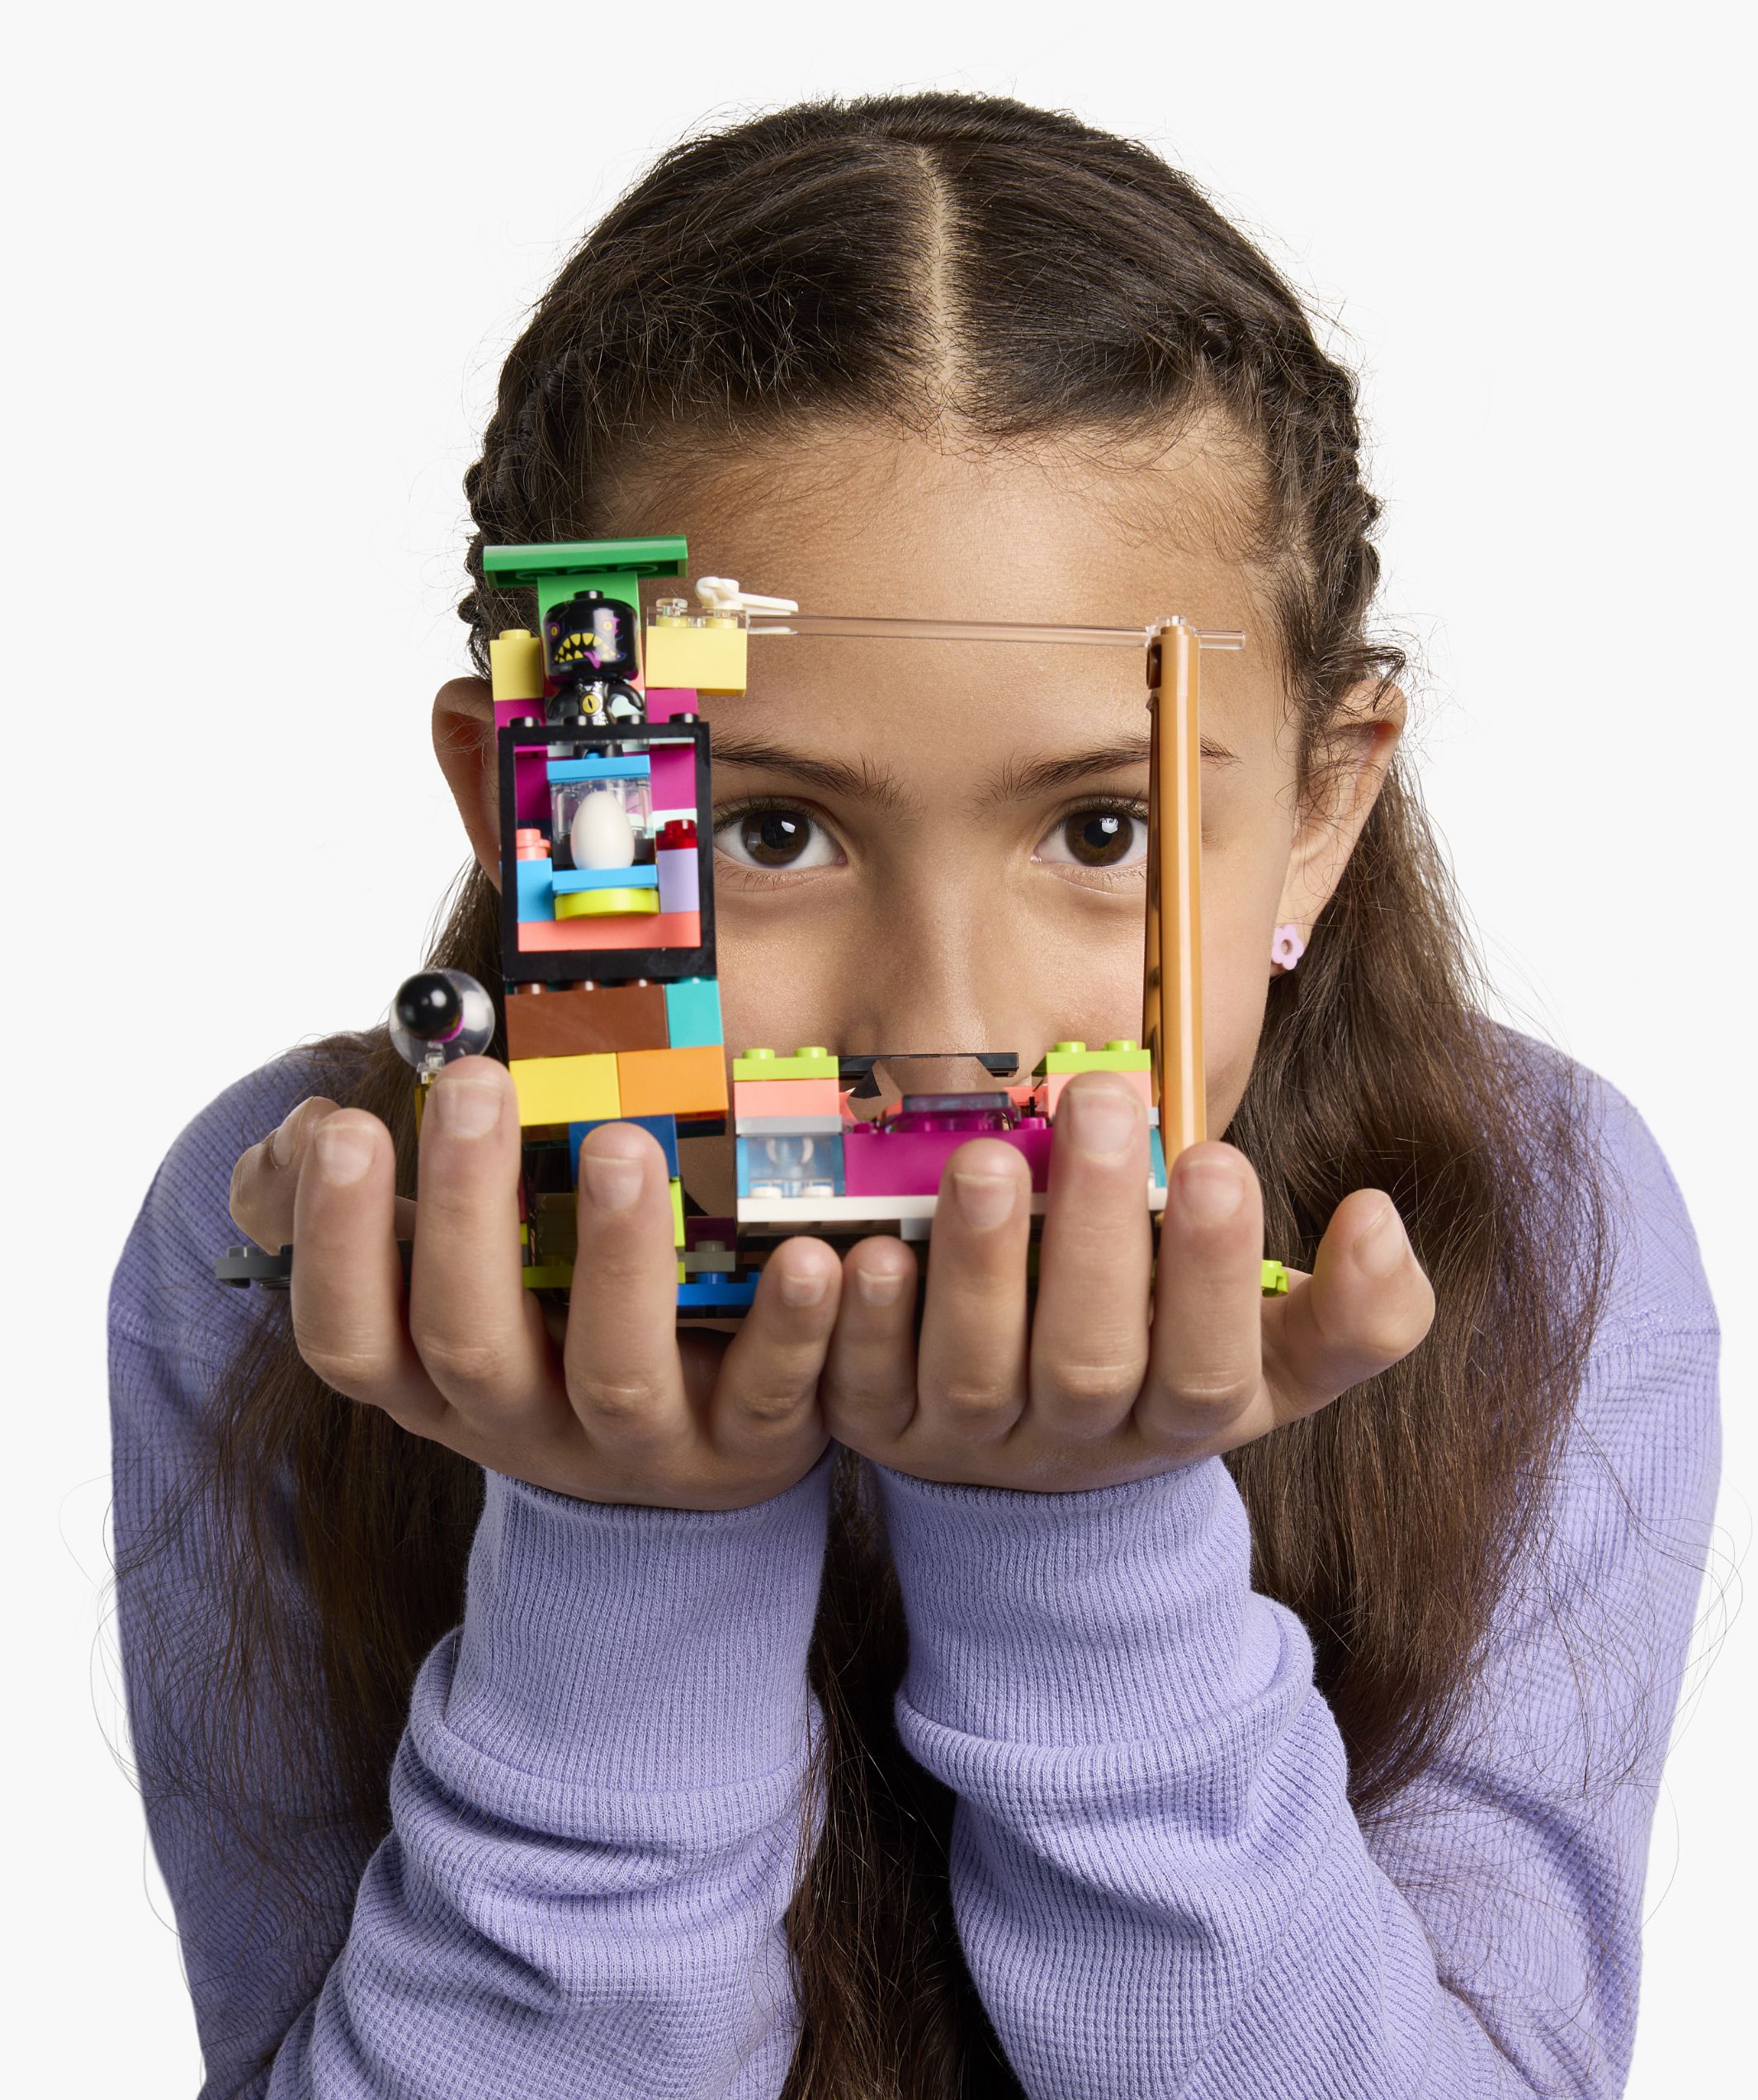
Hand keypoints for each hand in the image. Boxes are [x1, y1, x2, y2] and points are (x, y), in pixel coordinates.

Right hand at [226, 1057, 841, 1509]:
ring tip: (625, 1144)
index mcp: (436, 1377)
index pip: (350, 1335)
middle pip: (468, 1342)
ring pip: (615, 1374)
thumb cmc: (555, 1321)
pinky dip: (793, 1327)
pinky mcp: (746, 1447)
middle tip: (475, 1088)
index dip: (334, 1241)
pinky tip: (814, 1253)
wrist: (689, 1454)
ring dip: (617, 1258)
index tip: (342, 1122)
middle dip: (464, 1214)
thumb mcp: (455, 1277)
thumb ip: (370, 1204)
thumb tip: (294, 1136)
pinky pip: (769, 1394)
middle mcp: (520, 1423)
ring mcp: (636, 1447)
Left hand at [819, 1070, 1434, 1491]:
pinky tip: (856, 1253)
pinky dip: (853, 1325)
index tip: (1216, 1160)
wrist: (1037, 1468)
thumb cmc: (1164, 1359)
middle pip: (1091, 1365)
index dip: (1215, 1275)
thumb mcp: (1273, 1352)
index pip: (1211, 1371)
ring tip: (986, 1158)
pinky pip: (854, 1388)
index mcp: (1183, 1418)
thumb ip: (1354, 1307)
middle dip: (1097, 1236)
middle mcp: (1077, 1441)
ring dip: (978, 1267)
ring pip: (972, 1374)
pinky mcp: (875, 1424)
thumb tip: (1380, 1220)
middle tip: (1101, 1100)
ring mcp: (970, 1441)